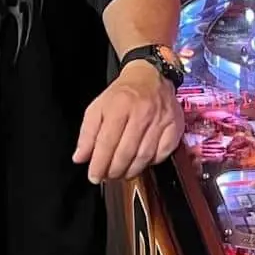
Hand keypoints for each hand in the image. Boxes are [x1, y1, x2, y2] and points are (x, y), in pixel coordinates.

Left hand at [74, 61, 184, 185]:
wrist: (150, 77)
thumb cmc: (122, 95)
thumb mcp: (98, 108)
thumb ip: (87, 133)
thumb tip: (80, 157)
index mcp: (119, 106)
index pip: (107, 142)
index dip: (99, 164)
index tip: (94, 176)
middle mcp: (142, 113)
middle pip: (126, 152)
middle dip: (114, 171)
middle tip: (107, 176)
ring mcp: (161, 120)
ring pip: (144, 156)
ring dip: (130, 171)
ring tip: (121, 173)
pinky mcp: (175, 127)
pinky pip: (162, 154)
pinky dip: (150, 163)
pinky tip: (140, 162)